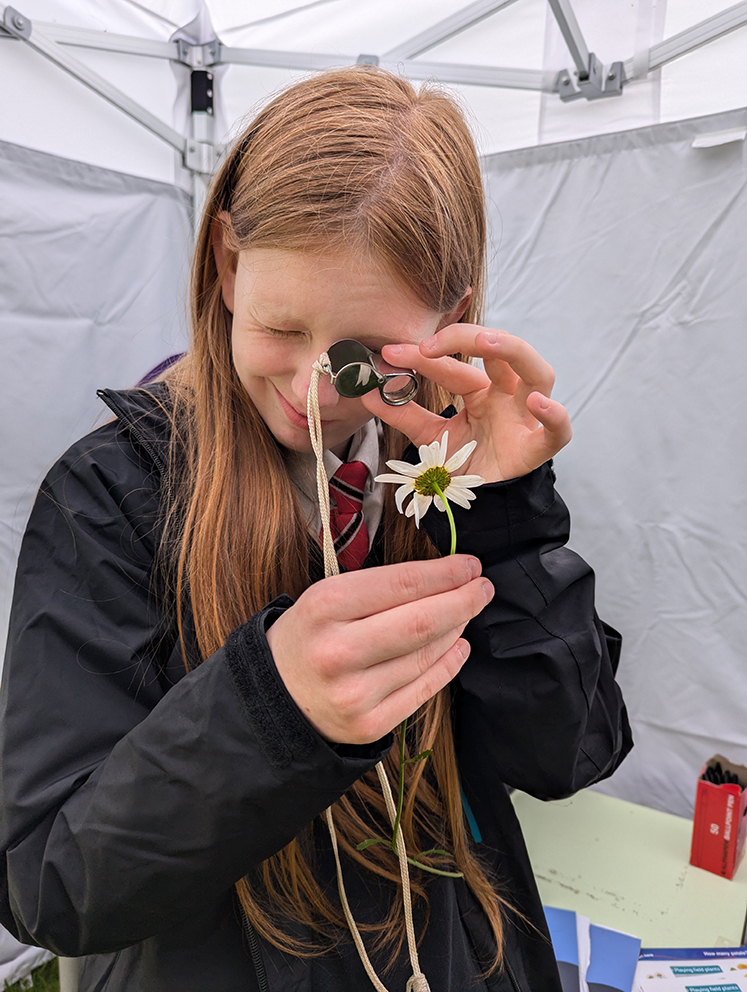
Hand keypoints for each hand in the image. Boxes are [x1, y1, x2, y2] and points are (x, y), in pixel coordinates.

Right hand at [266, 555, 493, 743]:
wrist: (274, 698)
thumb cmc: (309, 636)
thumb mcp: (326, 597)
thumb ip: (380, 587)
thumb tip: (446, 577)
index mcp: (325, 607)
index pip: (401, 584)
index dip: (445, 574)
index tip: (470, 565)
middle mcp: (338, 652)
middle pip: (422, 622)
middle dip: (462, 600)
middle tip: (482, 587)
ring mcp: (355, 694)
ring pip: (426, 655)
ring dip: (456, 629)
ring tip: (465, 613)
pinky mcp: (369, 725)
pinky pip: (424, 689)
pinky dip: (448, 663)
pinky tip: (459, 645)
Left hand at [362, 326, 571, 482]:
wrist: (481, 508)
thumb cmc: (463, 466)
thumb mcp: (429, 438)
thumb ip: (402, 414)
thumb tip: (366, 393)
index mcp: (483, 391)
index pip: (457, 364)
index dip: (425, 356)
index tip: (390, 353)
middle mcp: (508, 397)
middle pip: (503, 352)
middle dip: (470, 339)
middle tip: (430, 344)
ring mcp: (526, 420)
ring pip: (539, 374)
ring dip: (516, 352)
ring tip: (488, 343)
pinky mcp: (538, 449)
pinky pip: (558, 431)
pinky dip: (554, 416)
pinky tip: (538, 404)